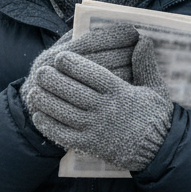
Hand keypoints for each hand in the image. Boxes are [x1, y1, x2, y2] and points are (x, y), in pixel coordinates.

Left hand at [24, 36, 173, 170]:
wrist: (158, 151)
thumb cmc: (155, 116)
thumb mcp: (155, 88)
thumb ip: (146, 65)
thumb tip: (144, 40)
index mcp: (121, 93)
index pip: (93, 75)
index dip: (74, 65)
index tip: (59, 56)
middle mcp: (106, 110)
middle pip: (74, 92)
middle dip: (54, 81)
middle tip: (40, 71)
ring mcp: (96, 129)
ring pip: (65, 113)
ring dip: (46, 101)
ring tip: (33, 90)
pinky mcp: (90, 145)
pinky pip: (64, 135)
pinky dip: (49, 125)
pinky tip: (39, 116)